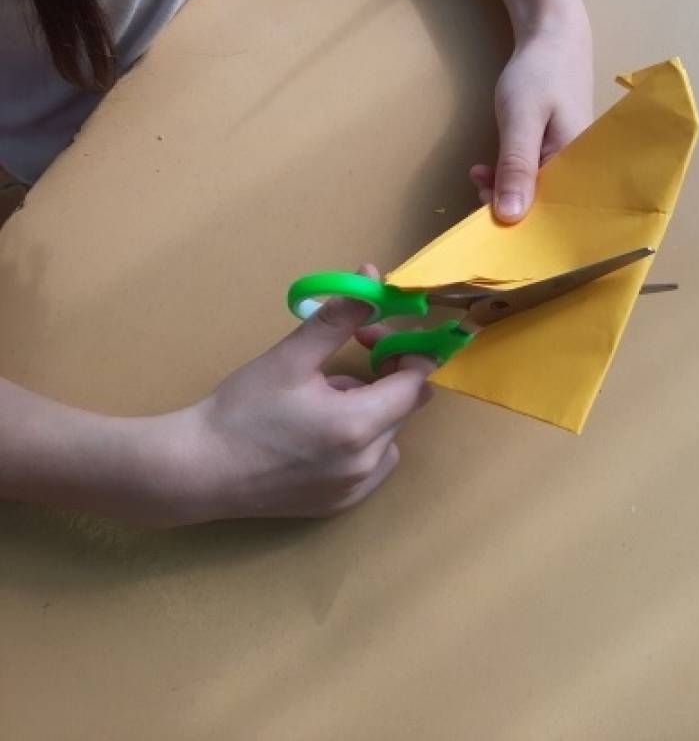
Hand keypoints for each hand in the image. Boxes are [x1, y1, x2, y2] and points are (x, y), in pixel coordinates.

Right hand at [158, 273, 433, 523]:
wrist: (197, 469)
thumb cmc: (241, 409)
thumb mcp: (292, 356)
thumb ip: (339, 316)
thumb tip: (373, 277)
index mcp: (358, 426)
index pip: (416, 380)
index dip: (401, 349)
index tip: (368, 334)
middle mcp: (366, 464)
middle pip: (403, 406)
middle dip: (382, 375)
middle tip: (334, 362)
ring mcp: (355, 490)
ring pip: (387, 433)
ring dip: (368, 409)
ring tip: (318, 400)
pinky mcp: (340, 505)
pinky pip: (372, 462)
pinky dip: (359, 440)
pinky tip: (319, 432)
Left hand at [470, 9, 592, 222]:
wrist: (552, 36)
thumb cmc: (541, 74)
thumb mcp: (521, 119)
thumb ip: (516, 166)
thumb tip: (509, 217)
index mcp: (581, 166)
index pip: (554, 213)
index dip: (523, 227)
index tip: (489, 229)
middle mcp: (580, 170)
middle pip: (546, 207)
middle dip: (511, 210)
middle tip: (477, 199)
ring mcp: (567, 161)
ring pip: (536, 192)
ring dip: (504, 192)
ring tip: (478, 181)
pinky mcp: (554, 153)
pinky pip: (532, 177)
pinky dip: (508, 177)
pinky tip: (485, 173)